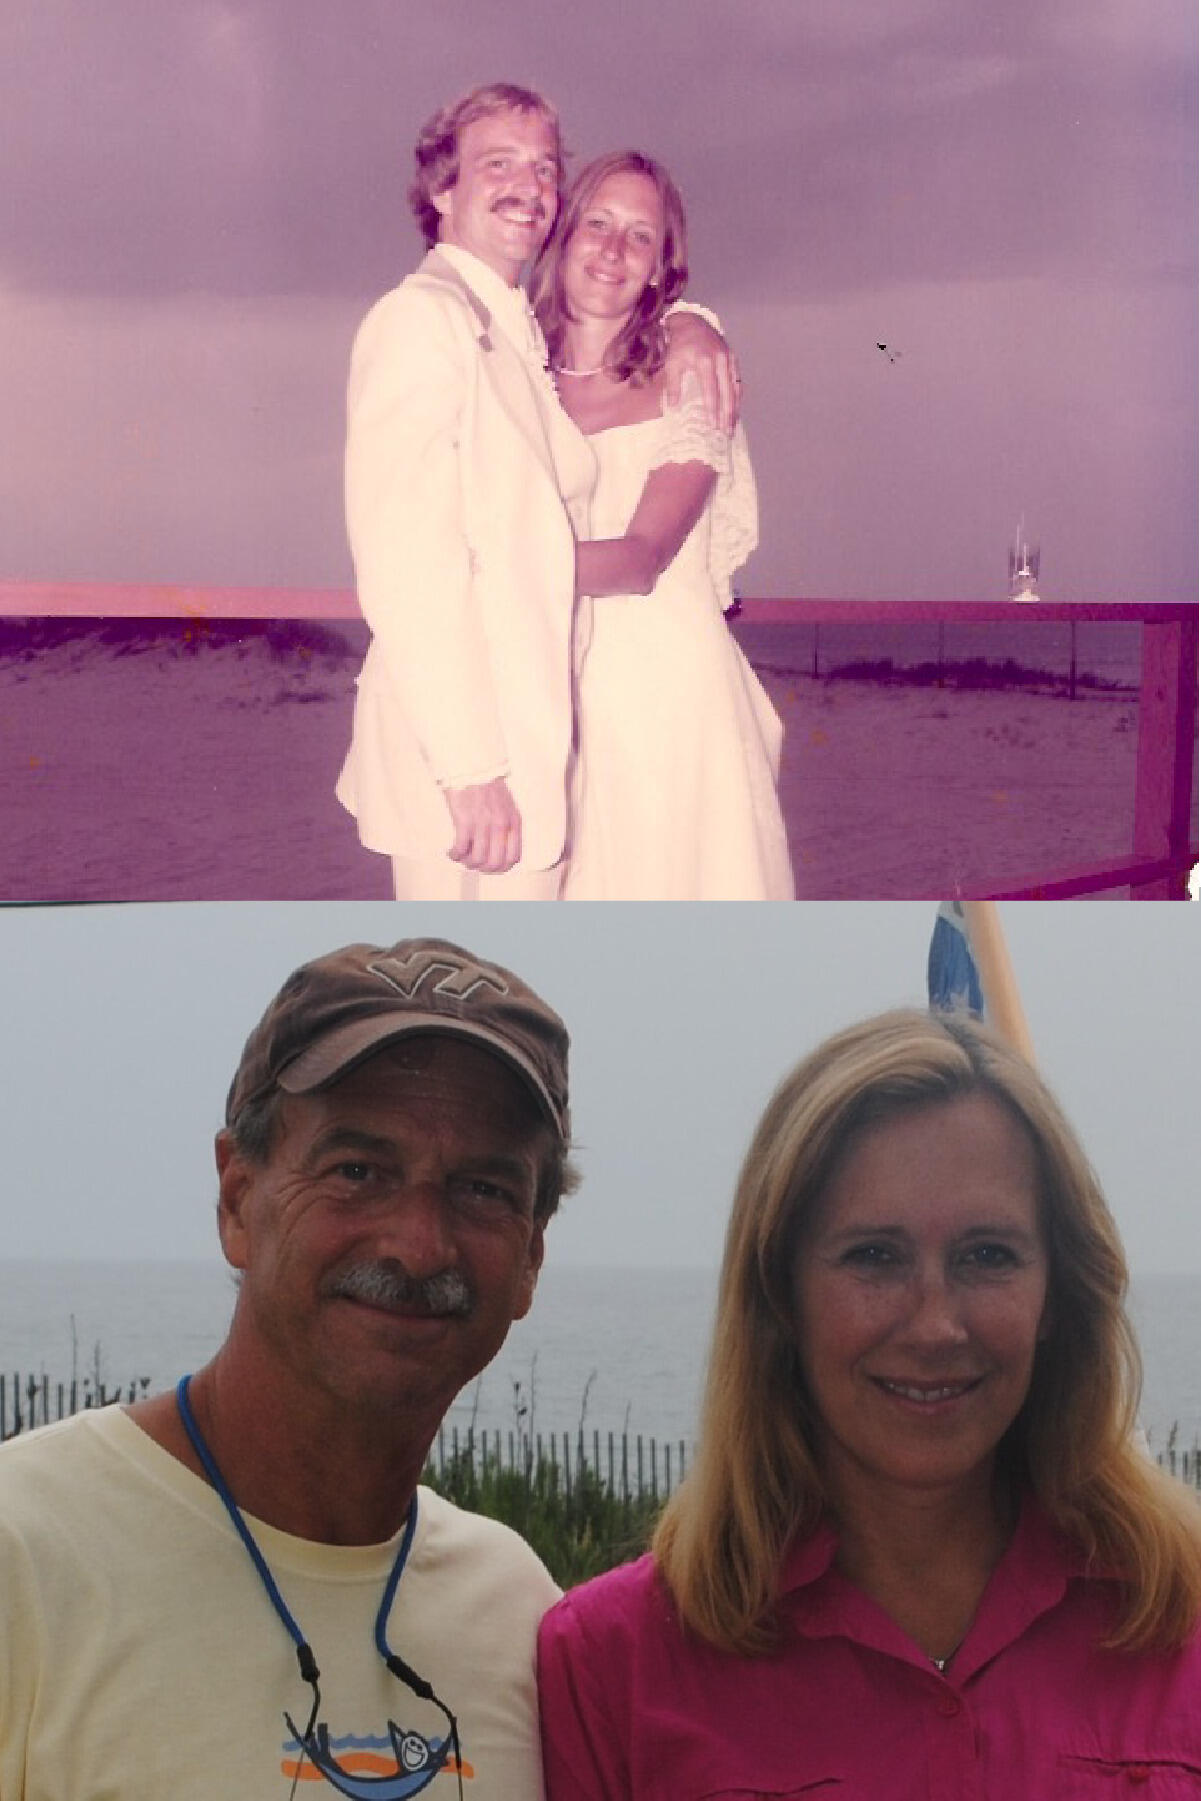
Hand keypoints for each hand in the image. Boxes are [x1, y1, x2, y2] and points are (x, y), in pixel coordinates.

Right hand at [443, 777, 521, 872]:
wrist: (471, 765)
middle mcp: (501, 825)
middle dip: (482, 868)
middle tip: (472, 864)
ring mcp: (483, 824)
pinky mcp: (465, 822)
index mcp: (513, 822)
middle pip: (495, 863)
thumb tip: (496, 847)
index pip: (513, 858)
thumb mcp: (505, 805)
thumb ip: (505, 825)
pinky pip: (460, 849)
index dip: (500, 868)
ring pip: (477, 859)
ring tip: (460, 856)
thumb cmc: (485, 784)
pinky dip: (454, 855)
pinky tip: (451, 851)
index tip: (489, 866)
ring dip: (466, 862)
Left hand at [662, 310, 739, 433]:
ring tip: (732, 425)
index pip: (712, 391)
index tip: (713, 426)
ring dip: (735, 408)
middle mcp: (721, 360)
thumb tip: (674, 408)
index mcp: (705, 362)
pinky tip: (735, 409)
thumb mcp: (671, 363)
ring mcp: (729, 359)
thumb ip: (672, 386)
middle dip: (728, 414)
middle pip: (728, 393)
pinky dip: (737, 396)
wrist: (691, 322)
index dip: (713, 410)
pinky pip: (737, 381)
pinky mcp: (733, 359)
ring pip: (736, 388)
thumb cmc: (679, 345)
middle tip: (727, 432)